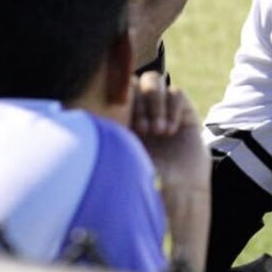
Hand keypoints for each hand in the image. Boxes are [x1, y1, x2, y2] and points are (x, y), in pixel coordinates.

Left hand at [130, 71, 211, 271]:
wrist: (180, 191)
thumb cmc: (147, 179)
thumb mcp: (124, 157)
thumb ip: (110, 138)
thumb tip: (89, 117)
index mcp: (122, 117)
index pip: (115, 91)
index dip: (120, 98)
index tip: (123, 122)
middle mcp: (141, 109)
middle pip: (134, 81)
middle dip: (138, 104)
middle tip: (143, 131)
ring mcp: (162, 108)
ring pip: (153, 81)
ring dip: (155, 103)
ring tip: (158, 131)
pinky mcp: (183, 110)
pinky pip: (176, 92)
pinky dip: (172, 108)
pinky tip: (170, 130)